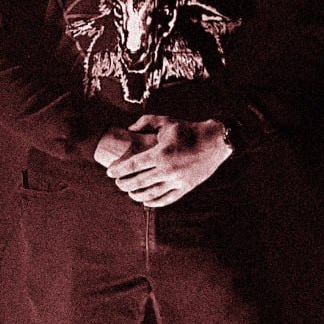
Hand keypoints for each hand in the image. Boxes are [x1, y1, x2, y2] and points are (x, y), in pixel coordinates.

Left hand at [104, 115, 231, 207]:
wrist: (214, 142)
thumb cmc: (187, 130)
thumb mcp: (165, 121)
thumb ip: (145, 122)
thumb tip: (129, 128)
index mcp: (160, 154)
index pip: (134, 165)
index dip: (119, 170)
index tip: (109, 173)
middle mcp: (167, 170)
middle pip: (139, 182)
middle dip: (125, 184)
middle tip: (117, 183)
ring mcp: (177, 181)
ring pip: (152, 193)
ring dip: (137, 194)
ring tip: (130, 192)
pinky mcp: (186, 187)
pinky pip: (167, 199)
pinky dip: (155, 202)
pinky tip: (146, 202)